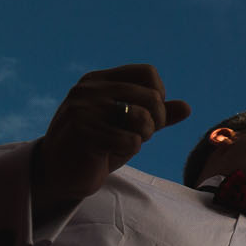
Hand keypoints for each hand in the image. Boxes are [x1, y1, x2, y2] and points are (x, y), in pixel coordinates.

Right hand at [32, 64, 191, 206]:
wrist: (59, 173)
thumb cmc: (97, 146)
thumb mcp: (129, 127)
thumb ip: (156, 116)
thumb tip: (186, 107)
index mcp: (99, 80)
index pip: (148, 72)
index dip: (159, 95)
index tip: (149, 114)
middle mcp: (90, 89)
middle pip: (152, 96)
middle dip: (157, 120)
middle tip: (142, 135)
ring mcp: (84, 109)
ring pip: (143, 117)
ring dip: (143, 136)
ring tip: (126, 142)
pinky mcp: (84, 132)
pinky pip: (131, 141)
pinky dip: (128, 151)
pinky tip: (108, 152)